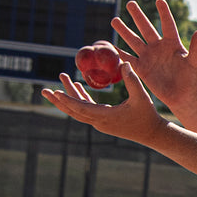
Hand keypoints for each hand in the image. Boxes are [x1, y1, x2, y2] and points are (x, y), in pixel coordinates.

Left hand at [40, 62, 165, 147]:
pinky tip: (77, 86)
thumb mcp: (141, 97)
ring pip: (78, 109)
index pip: (81, 109)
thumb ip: (132, 80)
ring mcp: (99, 122)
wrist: (152, 133)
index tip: (56, 92)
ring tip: (61, 78)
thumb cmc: (147, 115)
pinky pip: (86, 108)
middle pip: (73, 111)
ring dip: (68, 96)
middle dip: (59, 100)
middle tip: (44, 90)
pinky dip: (80, 97)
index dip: (68, 100)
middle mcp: (98, 121)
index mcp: (105, 117)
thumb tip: (123, 63)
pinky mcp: (103, 119)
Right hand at [113, 0, 196, 109]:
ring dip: (124, 31)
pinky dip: (120, 54)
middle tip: (130, 3)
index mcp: (173, 43)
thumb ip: (196, 49)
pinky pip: (129, 59)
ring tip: (114, 20)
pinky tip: (111, 46)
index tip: (159, 0)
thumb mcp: (196, 63)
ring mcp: (149, 57)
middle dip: (138, 16)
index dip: (164, 13)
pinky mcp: (142, 69)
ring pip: (134, 41)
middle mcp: (159, 47)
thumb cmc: (193, 79)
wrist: (184, 96)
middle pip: (146, 28)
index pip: (168, 24)